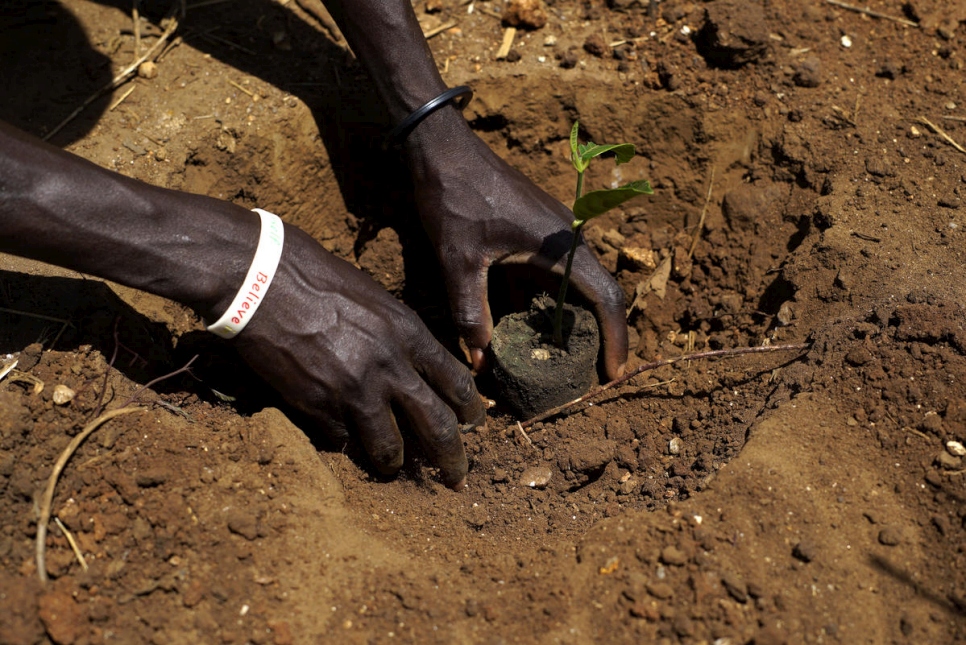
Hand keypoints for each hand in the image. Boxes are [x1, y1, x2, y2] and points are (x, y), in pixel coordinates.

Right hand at [233, 225, 485, 487]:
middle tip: (457, 479)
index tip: (473, 425)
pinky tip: (342, 439)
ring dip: (394, 463)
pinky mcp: (317, 407)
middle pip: (438, 428)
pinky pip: (342, 441)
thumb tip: (416, 367)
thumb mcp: (375, 298)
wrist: (259, 280)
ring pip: (390, 449)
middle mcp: (390, 367)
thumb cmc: (315, 277)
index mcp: (409, 333)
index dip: (470, 411)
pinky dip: (345, 443)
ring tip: (392, 467)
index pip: (458, 384)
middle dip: (452, 461)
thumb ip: (400, 336)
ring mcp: (354, 391)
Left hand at [404, 112, 628, 379]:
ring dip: (573, 320)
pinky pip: (556, 272)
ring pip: (577, 284)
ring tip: (561, 359)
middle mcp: (569, 238)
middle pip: (598, 294)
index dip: (616, 339)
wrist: (444, 149)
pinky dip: (549, 301)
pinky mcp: (539, 230)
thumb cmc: (455, 200)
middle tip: (589, 376)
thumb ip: (470, 313)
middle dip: (599, 336)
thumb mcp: (459, 262)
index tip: (612, 374)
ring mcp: (556, 232)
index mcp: (561, 245)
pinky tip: (529, 325)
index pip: (606, 298)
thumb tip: (479, 362)